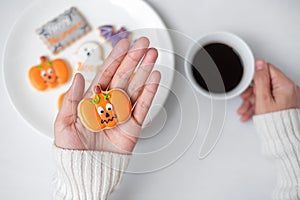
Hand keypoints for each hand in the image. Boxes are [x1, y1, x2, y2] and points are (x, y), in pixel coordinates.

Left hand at [54, 37, 160, 153]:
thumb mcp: (64, 123)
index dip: (116, 58)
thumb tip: (79, 77)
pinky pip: (144, 106)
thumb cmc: (72, 149)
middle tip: (143, 44)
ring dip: (145, 70)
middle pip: (124, 76)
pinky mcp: (134, 125)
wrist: (87, 170)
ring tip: (153, 55)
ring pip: (136, 87)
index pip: (106, 73)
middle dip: (134, 59)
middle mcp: (110, 103)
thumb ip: (71, 99)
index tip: (124, 44)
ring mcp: (123, 113)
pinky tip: (155, 78)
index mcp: (93, 100)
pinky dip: (150, 92)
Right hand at [238, 59, 299, 121]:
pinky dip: (261, 104)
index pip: (268, 70)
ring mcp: (288, 96)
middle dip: (252, 92)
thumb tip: (260, 64)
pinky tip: (253, 110)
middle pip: (265, 82)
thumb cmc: (274, 121)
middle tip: (246, 98)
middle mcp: (289, 89)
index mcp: (285, 85)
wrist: (281, 137)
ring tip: (246, 109)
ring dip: (254, 100)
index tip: (249, 84)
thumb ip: (260, 79)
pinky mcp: (285, 103)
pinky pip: (270, 98)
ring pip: (266, 92)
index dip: (255, 77)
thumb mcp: (262, 98)